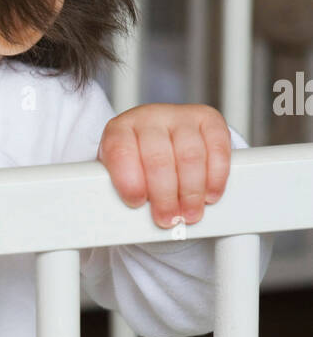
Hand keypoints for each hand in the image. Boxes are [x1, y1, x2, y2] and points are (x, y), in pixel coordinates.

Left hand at [96, 104, 231, 228]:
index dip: (129, 180)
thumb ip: (121, 193)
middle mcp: (149, 118)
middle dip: (165, 196)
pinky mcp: (209, 120)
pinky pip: (217, 147)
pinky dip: (216, 176)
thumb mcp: (120, 178)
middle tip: (168, 219)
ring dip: (192, 192)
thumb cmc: (137, 167)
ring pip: (190, 156)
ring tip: (190, 214)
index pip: (121, 151)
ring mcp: (181, 116)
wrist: (158, 143)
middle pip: (158, 158)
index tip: (136, 203)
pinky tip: (210, 194)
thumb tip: (129, 220)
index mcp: (119, 130)